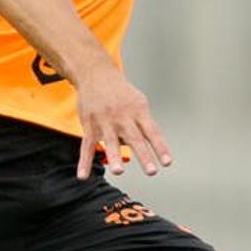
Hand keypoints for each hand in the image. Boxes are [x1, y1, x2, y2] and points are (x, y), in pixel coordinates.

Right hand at [74, 62, 173, 179]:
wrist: (96, 74)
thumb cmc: (120, 92)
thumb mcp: (138, 102)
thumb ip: (142, 125)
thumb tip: (145, 147)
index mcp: (138, 111)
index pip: (153, 132)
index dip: (160, 147)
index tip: (167, 162)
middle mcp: (123, 117)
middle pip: (135, 138)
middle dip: (144, 156)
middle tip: (151, 171)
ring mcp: (105, 122)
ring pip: (110, 141)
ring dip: (114, 157)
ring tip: (119, 171)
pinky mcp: (90, 126)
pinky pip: (87, 146)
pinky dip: (84, 162)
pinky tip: (83, 175)